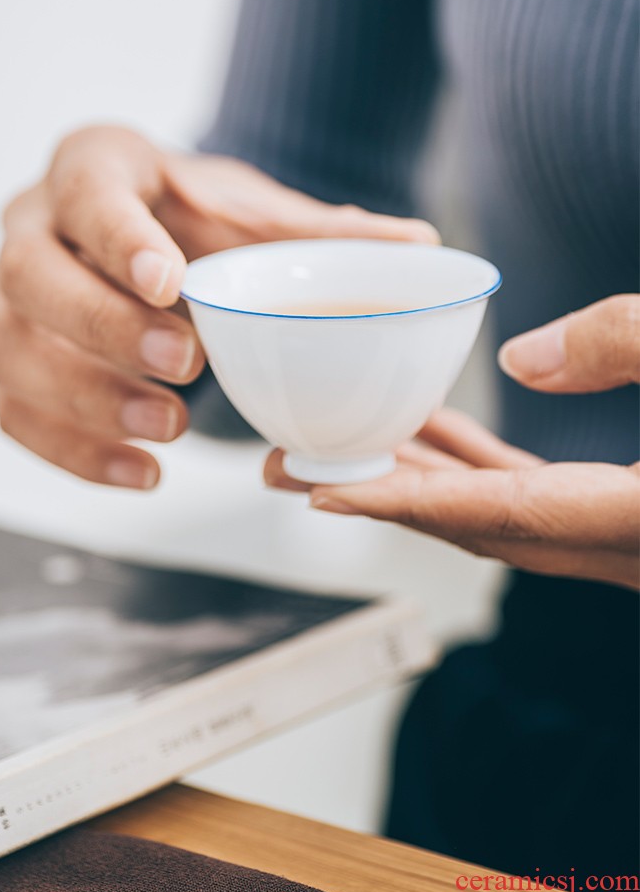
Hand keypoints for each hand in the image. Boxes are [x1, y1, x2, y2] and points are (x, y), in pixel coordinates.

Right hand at [0, 126, 437, 488]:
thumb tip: (423, 244)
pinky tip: (141, 474)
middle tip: (188, 368)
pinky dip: (72, 452)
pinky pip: (11, 412)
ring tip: (167, 432)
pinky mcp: (7, 360)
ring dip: (84, 398)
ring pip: (5, 347)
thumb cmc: (196, 218)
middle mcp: (29, 225)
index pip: (88, 192)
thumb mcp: (253, 212)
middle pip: (30, 275)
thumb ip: (323, 232)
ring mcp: (4, 296)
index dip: (119, 237)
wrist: (144, 242)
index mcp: (93, 166)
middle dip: (103, 328)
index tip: (169, 282)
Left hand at [265, 295, 639, 588]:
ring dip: (413, 479)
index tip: (322, 490)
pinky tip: (429, 427)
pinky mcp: (621, 514)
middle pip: (469, 521)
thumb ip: (619, 345)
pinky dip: (470, 466)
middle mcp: (616, 545)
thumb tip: (518, 360)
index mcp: (632, 520)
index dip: (401, 503)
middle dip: (373, 495)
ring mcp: (617, 537)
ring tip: (335, 446)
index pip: (496, 513)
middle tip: (286, 467)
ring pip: (491, 512)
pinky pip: (524, 496)